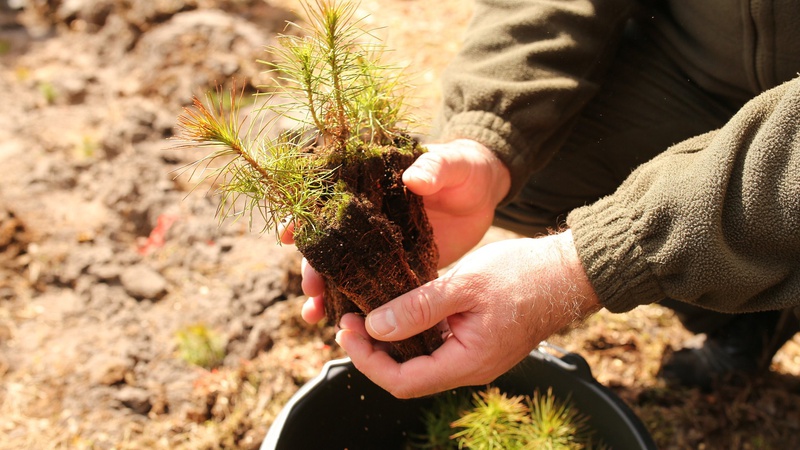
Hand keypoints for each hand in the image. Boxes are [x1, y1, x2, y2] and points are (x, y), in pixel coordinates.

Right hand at [282, 138, 511, 323]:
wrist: (488, 195)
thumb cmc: (468, 171)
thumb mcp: (455, 165)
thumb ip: (435, 168)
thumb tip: (412, 179)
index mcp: (372, 188)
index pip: (329, 202)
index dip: (305, 218)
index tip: (288, 236)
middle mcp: (369, 220)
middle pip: (332, 246)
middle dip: (314, 269)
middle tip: (310, 290)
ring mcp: (383, 247)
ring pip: (346, 273)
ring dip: (326, 295)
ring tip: (313, 316)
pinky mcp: (401, 268)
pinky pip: (374, 290)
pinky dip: (358, 307)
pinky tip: (342, 325)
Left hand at [334, 230, 599, 397]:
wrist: (567, 272)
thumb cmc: (522, 275)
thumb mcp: (464, 285)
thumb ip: (418, 308)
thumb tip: (374, 328)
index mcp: (467, 363)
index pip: (402, 382)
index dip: (368, 360)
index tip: (348, 329)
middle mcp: (468, 369)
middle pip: (407, 377)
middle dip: (373, 352)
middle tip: (349, 320)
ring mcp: (473, 357)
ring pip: (420, 362)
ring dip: (390, 342)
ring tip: (365, 313)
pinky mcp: (475, 342)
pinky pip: (435, 347)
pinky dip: (411, 332)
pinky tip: (396, 309)